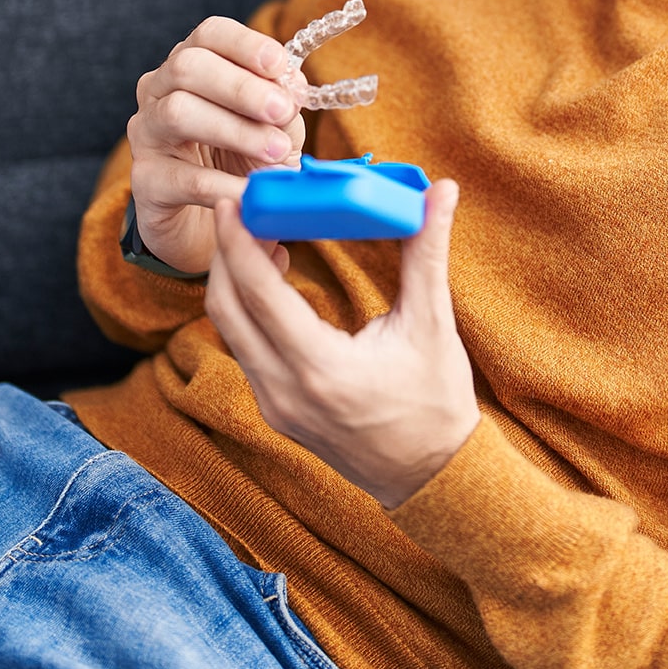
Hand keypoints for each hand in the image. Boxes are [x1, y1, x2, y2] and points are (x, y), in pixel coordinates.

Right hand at [126, 17, 306, 275]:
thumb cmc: (242, 161)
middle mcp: (160, 90)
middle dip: (240, 87)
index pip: (210, 34)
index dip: (245, 44)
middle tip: (281, 111)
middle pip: (187, 66)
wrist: (211, 221)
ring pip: (177, 112)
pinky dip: (223, 184)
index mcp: (192, 64)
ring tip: (275, 152)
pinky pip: (182, 177)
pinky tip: (251, 193)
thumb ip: (284, 102)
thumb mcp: (274, 127)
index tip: (279, 65)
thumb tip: (291, 84)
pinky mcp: (146, 180)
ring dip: (234, 130)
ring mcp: (147, 134)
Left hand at [205, 180, 480, 508]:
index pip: (259, 295)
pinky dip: (246, 308)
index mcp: (321, 369)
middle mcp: (285, 392)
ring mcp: (275, 405)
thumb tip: (442, 191)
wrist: (431, 477)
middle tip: (240, 207)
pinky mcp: (275, 410)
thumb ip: (427, 253)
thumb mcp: (432, 325)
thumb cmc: (435, 403)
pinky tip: (270, 278)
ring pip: (228, 330)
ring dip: (234, 279)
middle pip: (226, 309)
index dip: (238, 242)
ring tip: (258, 234)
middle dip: (226, 253)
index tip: (229, 201)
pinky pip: (243, 348)